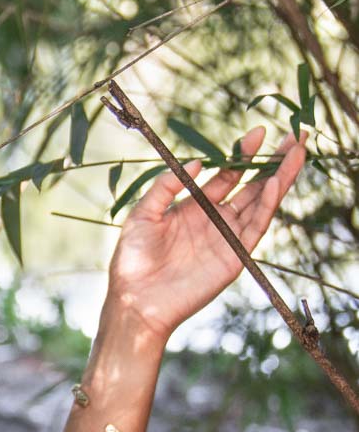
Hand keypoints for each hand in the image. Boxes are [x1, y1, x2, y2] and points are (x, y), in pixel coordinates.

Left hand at [104, 124, 308, 344]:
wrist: (135, 299)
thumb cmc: (133, 258)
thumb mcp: (144, 213)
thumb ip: (167, 186)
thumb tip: (198, 161)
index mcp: (194, 207)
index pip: (227, 176)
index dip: (242, 155)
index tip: (257, 132)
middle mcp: (216, 220)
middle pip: (252, 186)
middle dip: (273, 163)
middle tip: (296, 137)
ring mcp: (227, 238)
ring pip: (261, 204)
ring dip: (280, 179)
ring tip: (298, 153)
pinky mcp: (234, 257)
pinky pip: (255, 228)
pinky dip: (267, 206)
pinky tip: (275, 185)